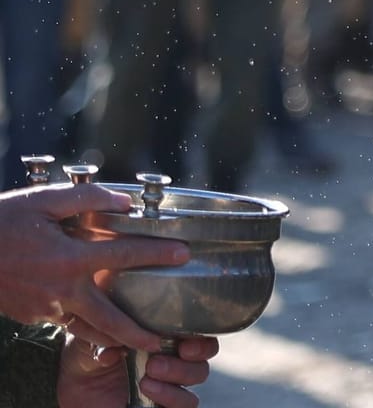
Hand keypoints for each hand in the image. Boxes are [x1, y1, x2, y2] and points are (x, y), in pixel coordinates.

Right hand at [0, 183, 189, 351]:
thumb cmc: (3, 222)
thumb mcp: (45, 200)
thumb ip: (88, 198)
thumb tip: (126, 201)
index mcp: (70, 257)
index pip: (124, 255)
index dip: (157, 253)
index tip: (183, 254)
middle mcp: (62, 288)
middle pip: (109, 317)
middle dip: (138, 331)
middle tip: (164, 338)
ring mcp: (46, 307)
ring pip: (87, 329)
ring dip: (115, 339)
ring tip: (140, 345)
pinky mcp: (34, 315)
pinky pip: (66, 324)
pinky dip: (87, 329)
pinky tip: (102, 328)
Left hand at [58, 333, 216, 407]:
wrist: (70, 384)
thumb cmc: (86, 353)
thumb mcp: (90, 339)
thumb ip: (102, 338)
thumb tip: (112, 351)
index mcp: (165, 338)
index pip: (200, 337)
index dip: (200, 340)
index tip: (184, 342)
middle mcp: (173, 362)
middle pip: (202, 364)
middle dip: (185, 363)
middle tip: (155, 362)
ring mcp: (168, 387)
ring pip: (196, 384)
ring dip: (176, 380)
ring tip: (146, 378)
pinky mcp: (159, 406)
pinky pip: (183, 406)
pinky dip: (171, 398)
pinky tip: (145, 390)